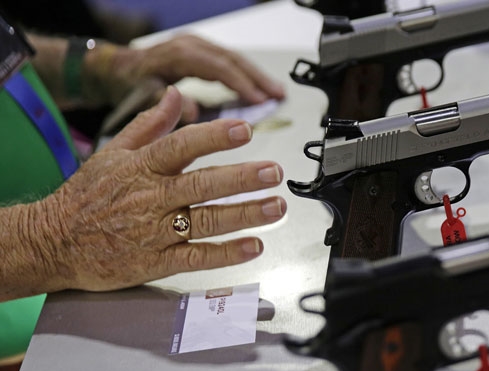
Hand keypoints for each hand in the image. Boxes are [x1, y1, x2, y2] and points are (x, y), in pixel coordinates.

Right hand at [31, 86, 286, 292]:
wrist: (53, 242)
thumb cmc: (87, 196)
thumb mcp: (113, 153)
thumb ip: (150, 125)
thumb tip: (176, 95)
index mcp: (141, 167)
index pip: (182, 146)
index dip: (214, 137)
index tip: (244, 130)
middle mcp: (151, 198)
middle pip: (202, 186)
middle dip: (242, 179)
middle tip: (273, 172)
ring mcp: (155, 232)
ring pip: (207, 222)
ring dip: (245, 214)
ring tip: (275, 206)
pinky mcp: (157, 261)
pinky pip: (198, 257)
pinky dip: (227, 254)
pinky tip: (254, 245)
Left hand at [91, 35, 285, 119]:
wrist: (116, 68)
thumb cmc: (126, 83)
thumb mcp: (140, 95)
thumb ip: (166, 103)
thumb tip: (193, 114)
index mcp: (179, 54)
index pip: (218, 67)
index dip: (241, 84)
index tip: (260, 100)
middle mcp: (190, 45)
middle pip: (232, 59)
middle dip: (258, 78)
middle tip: (279, 95)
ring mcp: (197, 46)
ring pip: (234, 58)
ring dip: (257, 76)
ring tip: (277, 93)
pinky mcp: (201, 52)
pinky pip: (228, 61)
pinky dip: (246, 74)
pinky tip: (258, 87)